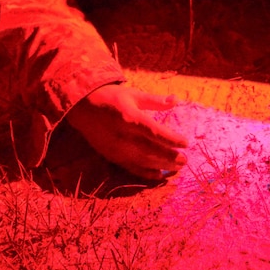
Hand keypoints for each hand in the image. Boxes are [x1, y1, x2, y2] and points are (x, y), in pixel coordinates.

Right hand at [66, 84, 187, 178]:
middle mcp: (123, 136)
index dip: (171, 139)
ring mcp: (117, 148)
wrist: (82, 107)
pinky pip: (131, 168)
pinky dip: (146, 173)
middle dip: (170, 157)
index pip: (155, 132)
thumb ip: (155, 101)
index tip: (186, 143)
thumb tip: (176, 100)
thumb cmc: (111, 97)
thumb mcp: (133, 94)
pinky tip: (158, 175)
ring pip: (143, 161)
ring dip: (161, 166)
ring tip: (177, 167)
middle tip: (185, 160)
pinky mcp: (111, 156)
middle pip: (151, 150)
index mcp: (130, 117)